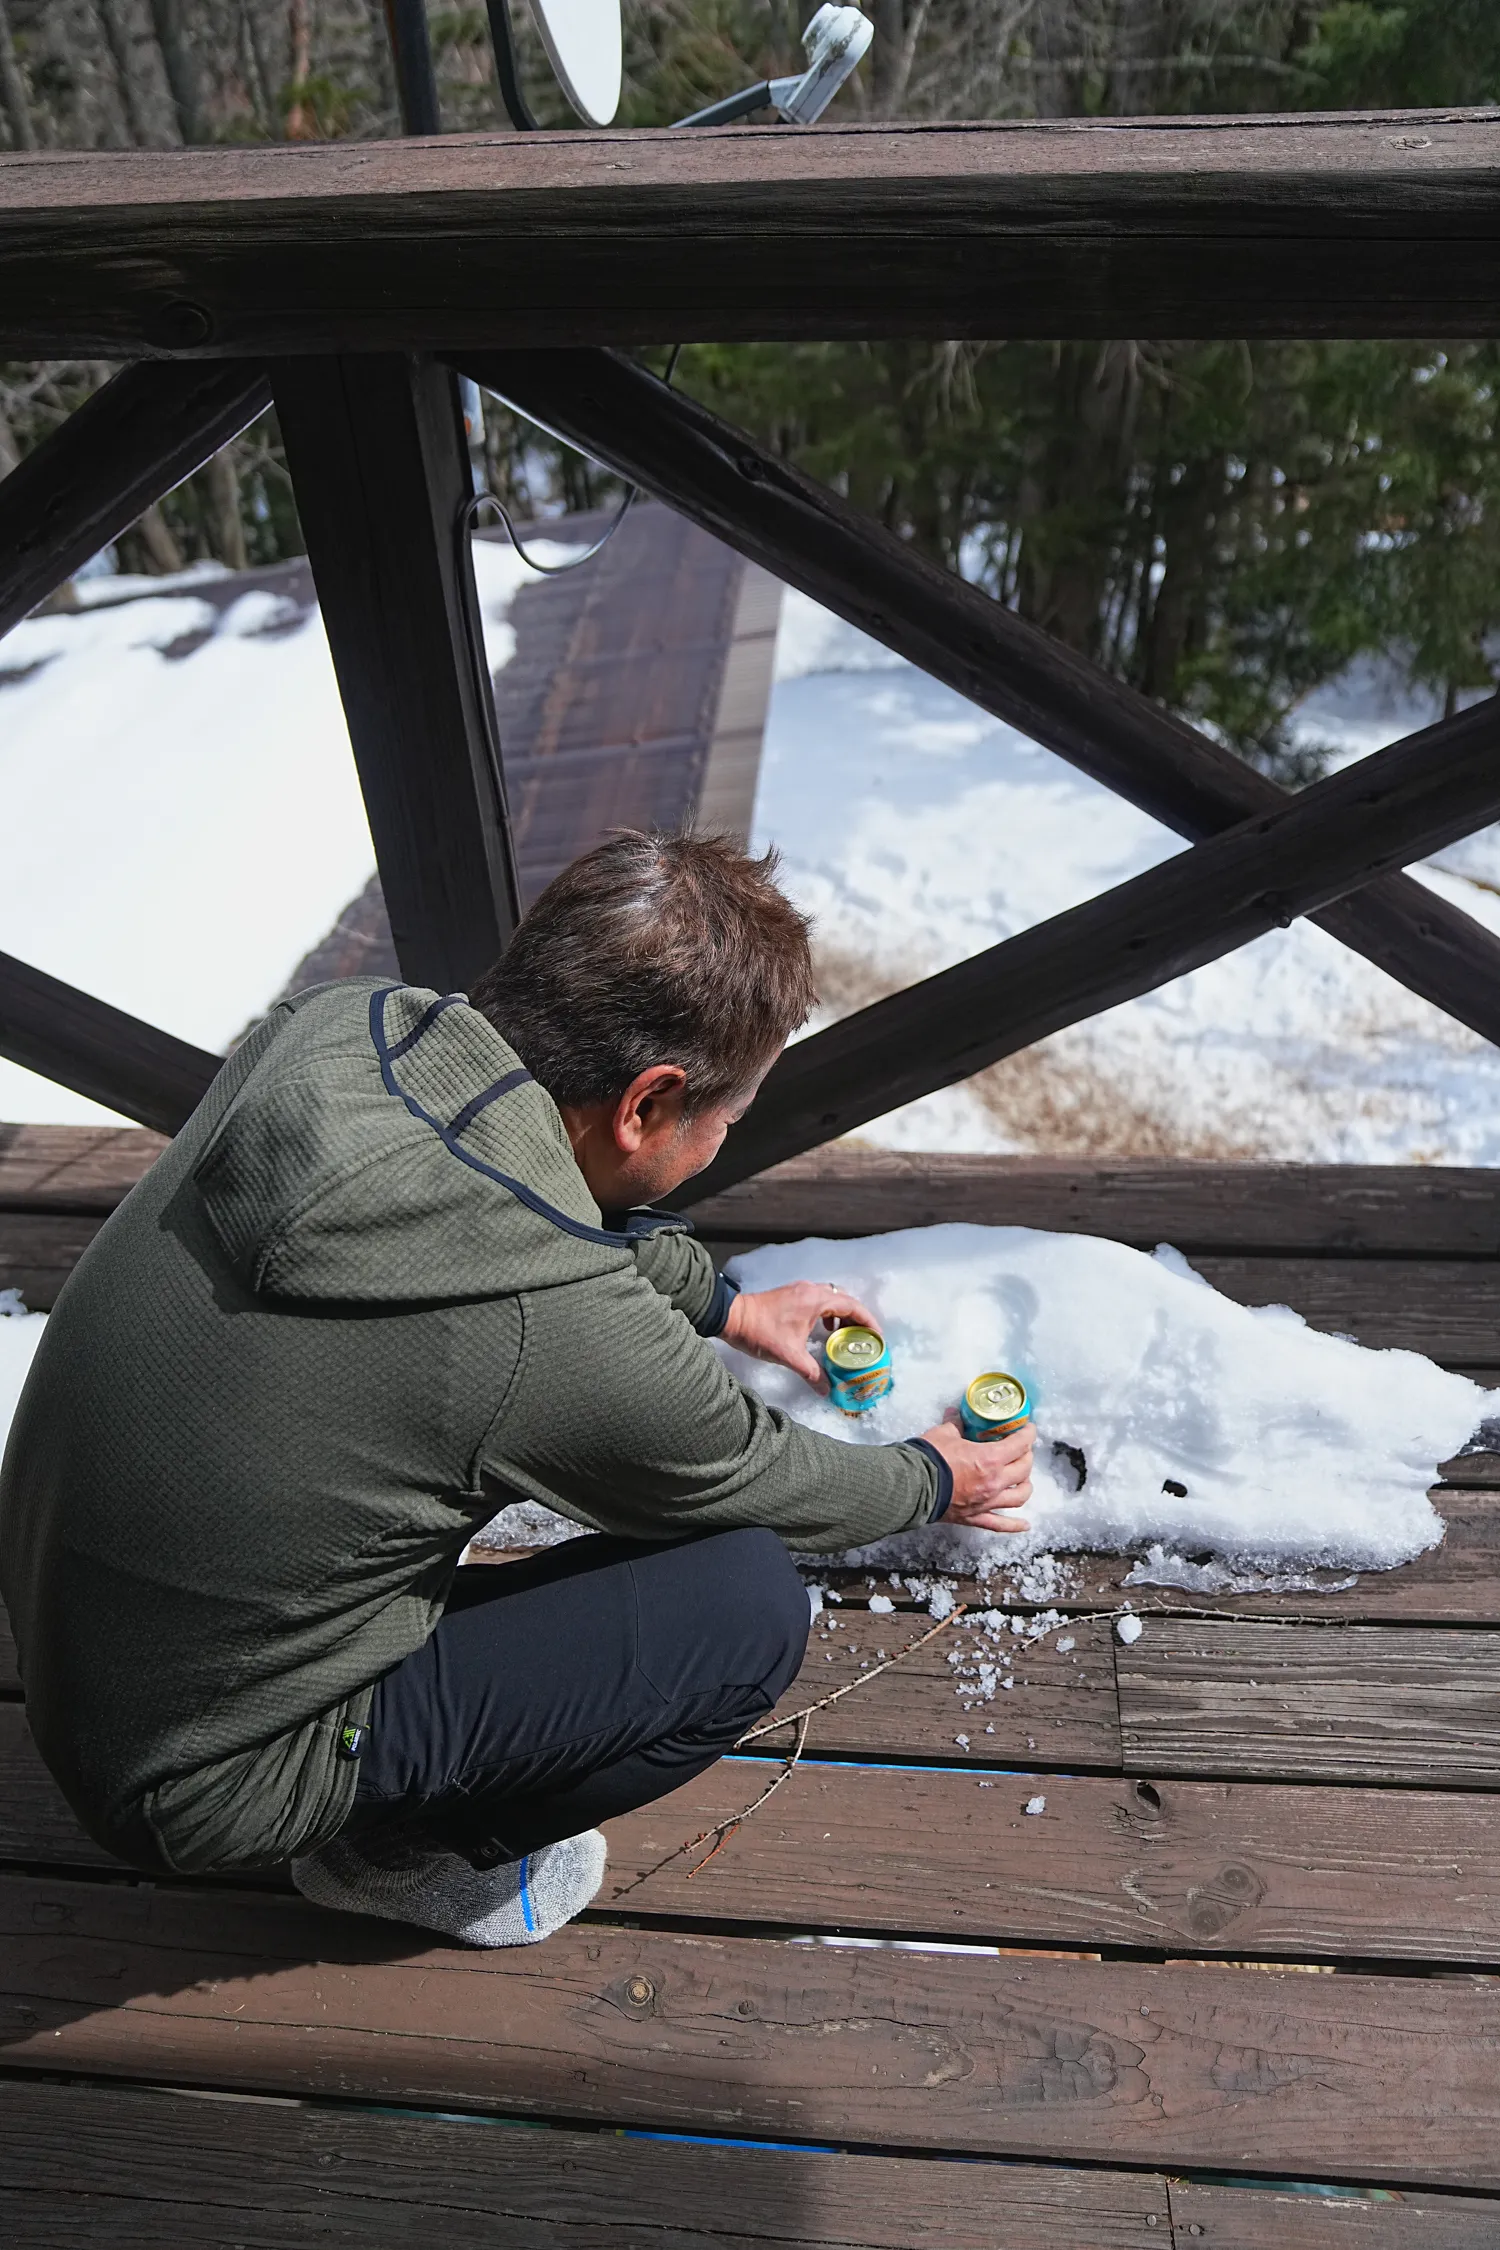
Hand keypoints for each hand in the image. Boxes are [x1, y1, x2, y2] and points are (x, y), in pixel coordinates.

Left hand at [721, 1280, 879, 1392]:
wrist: (731, 1317)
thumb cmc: (760, 1332)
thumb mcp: (789, 1355)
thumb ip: (812, 1373)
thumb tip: (827, 1390)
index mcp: (815, 1299)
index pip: (852, 1305)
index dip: (868, 1321)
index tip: (877, 1337)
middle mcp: (810, 1290)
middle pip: (844, 1300)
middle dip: (857, 1319)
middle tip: (864, 1339)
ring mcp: (800, 1291)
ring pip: (831, 1299)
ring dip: (841, 1316)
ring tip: (845, 1337)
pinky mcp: (791, 1295)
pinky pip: (818, 1301)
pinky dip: (826, 1314)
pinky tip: (823, 1331)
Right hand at [917, 1417, 1032, 1533]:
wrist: (912, 1487)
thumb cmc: (929, 1459)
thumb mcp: (944, 1434)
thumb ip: (955, 1424)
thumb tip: (955, 1413)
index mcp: (990, 1459)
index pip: (1020, 1443)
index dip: (1027, 1433)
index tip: (1028, 1428)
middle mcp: (995, 1482)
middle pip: (1024, 1469)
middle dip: (1026, 1456)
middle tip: (1022, 1448)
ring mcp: (987, 1501)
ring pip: (1019, 1496)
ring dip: (1025, 1485)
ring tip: (1023, 1479)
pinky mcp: (976, 1516)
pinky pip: (1000, 1524)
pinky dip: (1015, 1525)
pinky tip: (1026, 1525)